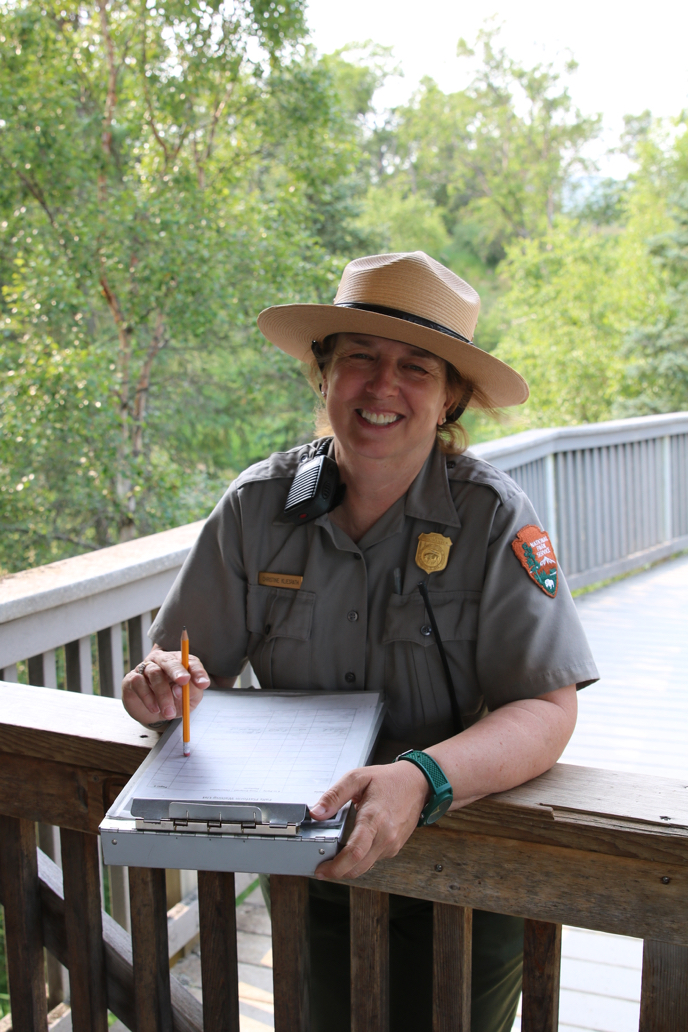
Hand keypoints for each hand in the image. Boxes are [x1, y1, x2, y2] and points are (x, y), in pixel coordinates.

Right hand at [122, 645, 209, 727]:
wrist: (153, 714)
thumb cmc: (175, 702)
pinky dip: (148, 697)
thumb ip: (190, 693)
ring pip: (155, 673)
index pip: (191, 662)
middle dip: (178, 671)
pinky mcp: (132, 678)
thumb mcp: (189, 700)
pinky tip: (155, 708)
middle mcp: (164, 661)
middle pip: (170, 661)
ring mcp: (146, 668)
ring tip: (169, 712)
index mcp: (182, 664)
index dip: (198, 672)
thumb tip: (181, 688)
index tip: (204, 684)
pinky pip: (139, 682)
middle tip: (183, 681)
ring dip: (163, 694)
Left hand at [310, 762, 429, 879]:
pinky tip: (353, 850)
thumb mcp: (357, 778)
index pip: (355, 852)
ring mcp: (392, 844)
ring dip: (349, 867)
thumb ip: (335, 795)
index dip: (336, 867)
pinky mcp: (395, 847)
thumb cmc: (388, 780)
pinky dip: (360, 860)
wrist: (418, 783)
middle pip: (359, 867)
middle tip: (322, 869)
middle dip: (338, 872)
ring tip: (334, 857)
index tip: (321, 870)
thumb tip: (316, 812)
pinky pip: (374, 860)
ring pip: (366, 866)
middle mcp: (386, 836)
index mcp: (374, 818)